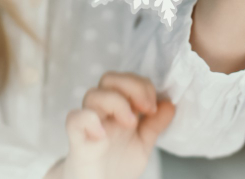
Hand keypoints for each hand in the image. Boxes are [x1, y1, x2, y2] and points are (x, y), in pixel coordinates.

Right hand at [60, 72, 174, 178]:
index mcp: (118, 109)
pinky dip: (88, 119)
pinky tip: (103, 133)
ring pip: (93, 94)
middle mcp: (102, 112)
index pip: (126, 80)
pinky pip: (74, 119)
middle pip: (109, 79)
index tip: (154, 107)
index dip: (142, 86)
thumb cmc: (117, 164)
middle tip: (146, 108)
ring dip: (116, 102)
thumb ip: (155, 124)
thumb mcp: (142, 143)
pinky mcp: (77, 140)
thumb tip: (170, 104)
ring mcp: (89, 125)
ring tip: (130, 123)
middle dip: (132, 87)